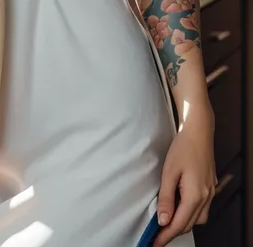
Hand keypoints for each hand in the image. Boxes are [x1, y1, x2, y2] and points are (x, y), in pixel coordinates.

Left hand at [153, 106, 216, 246]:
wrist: (199, 131)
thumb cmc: (184, 147)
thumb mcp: (169, 172)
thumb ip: (166, 197)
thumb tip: (163, 220)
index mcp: (195, 195)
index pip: (179, 224)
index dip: (165, 236)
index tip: (155, 243)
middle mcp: (206, 197)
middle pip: (189, 224)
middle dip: (173, 232)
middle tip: (157, 235)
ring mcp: (210, 192)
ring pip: (197, 219)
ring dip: (182, 223)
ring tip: (166, 222)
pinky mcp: (210, 187)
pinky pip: (201, 208)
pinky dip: (190, 213)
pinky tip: (180, 207)